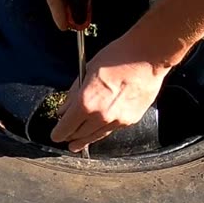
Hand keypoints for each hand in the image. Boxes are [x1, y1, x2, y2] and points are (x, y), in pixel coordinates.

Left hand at [50, 33, 173, 152]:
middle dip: (70, 137)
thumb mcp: (87, 71)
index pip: (65, 128)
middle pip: (79, 136)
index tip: (55, 135)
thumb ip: (73, 94)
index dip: (58, 133)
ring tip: (77, 144)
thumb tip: (63, 110)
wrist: (148, 57)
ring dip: (85, 140)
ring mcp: (117, 121)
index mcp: (86, 103)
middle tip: (66, 138)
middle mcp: (101, 116)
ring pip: (95, 136)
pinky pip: (111, 130)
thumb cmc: (118, 57)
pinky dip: (103, 130)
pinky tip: (99, 128)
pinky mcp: (130, 120)